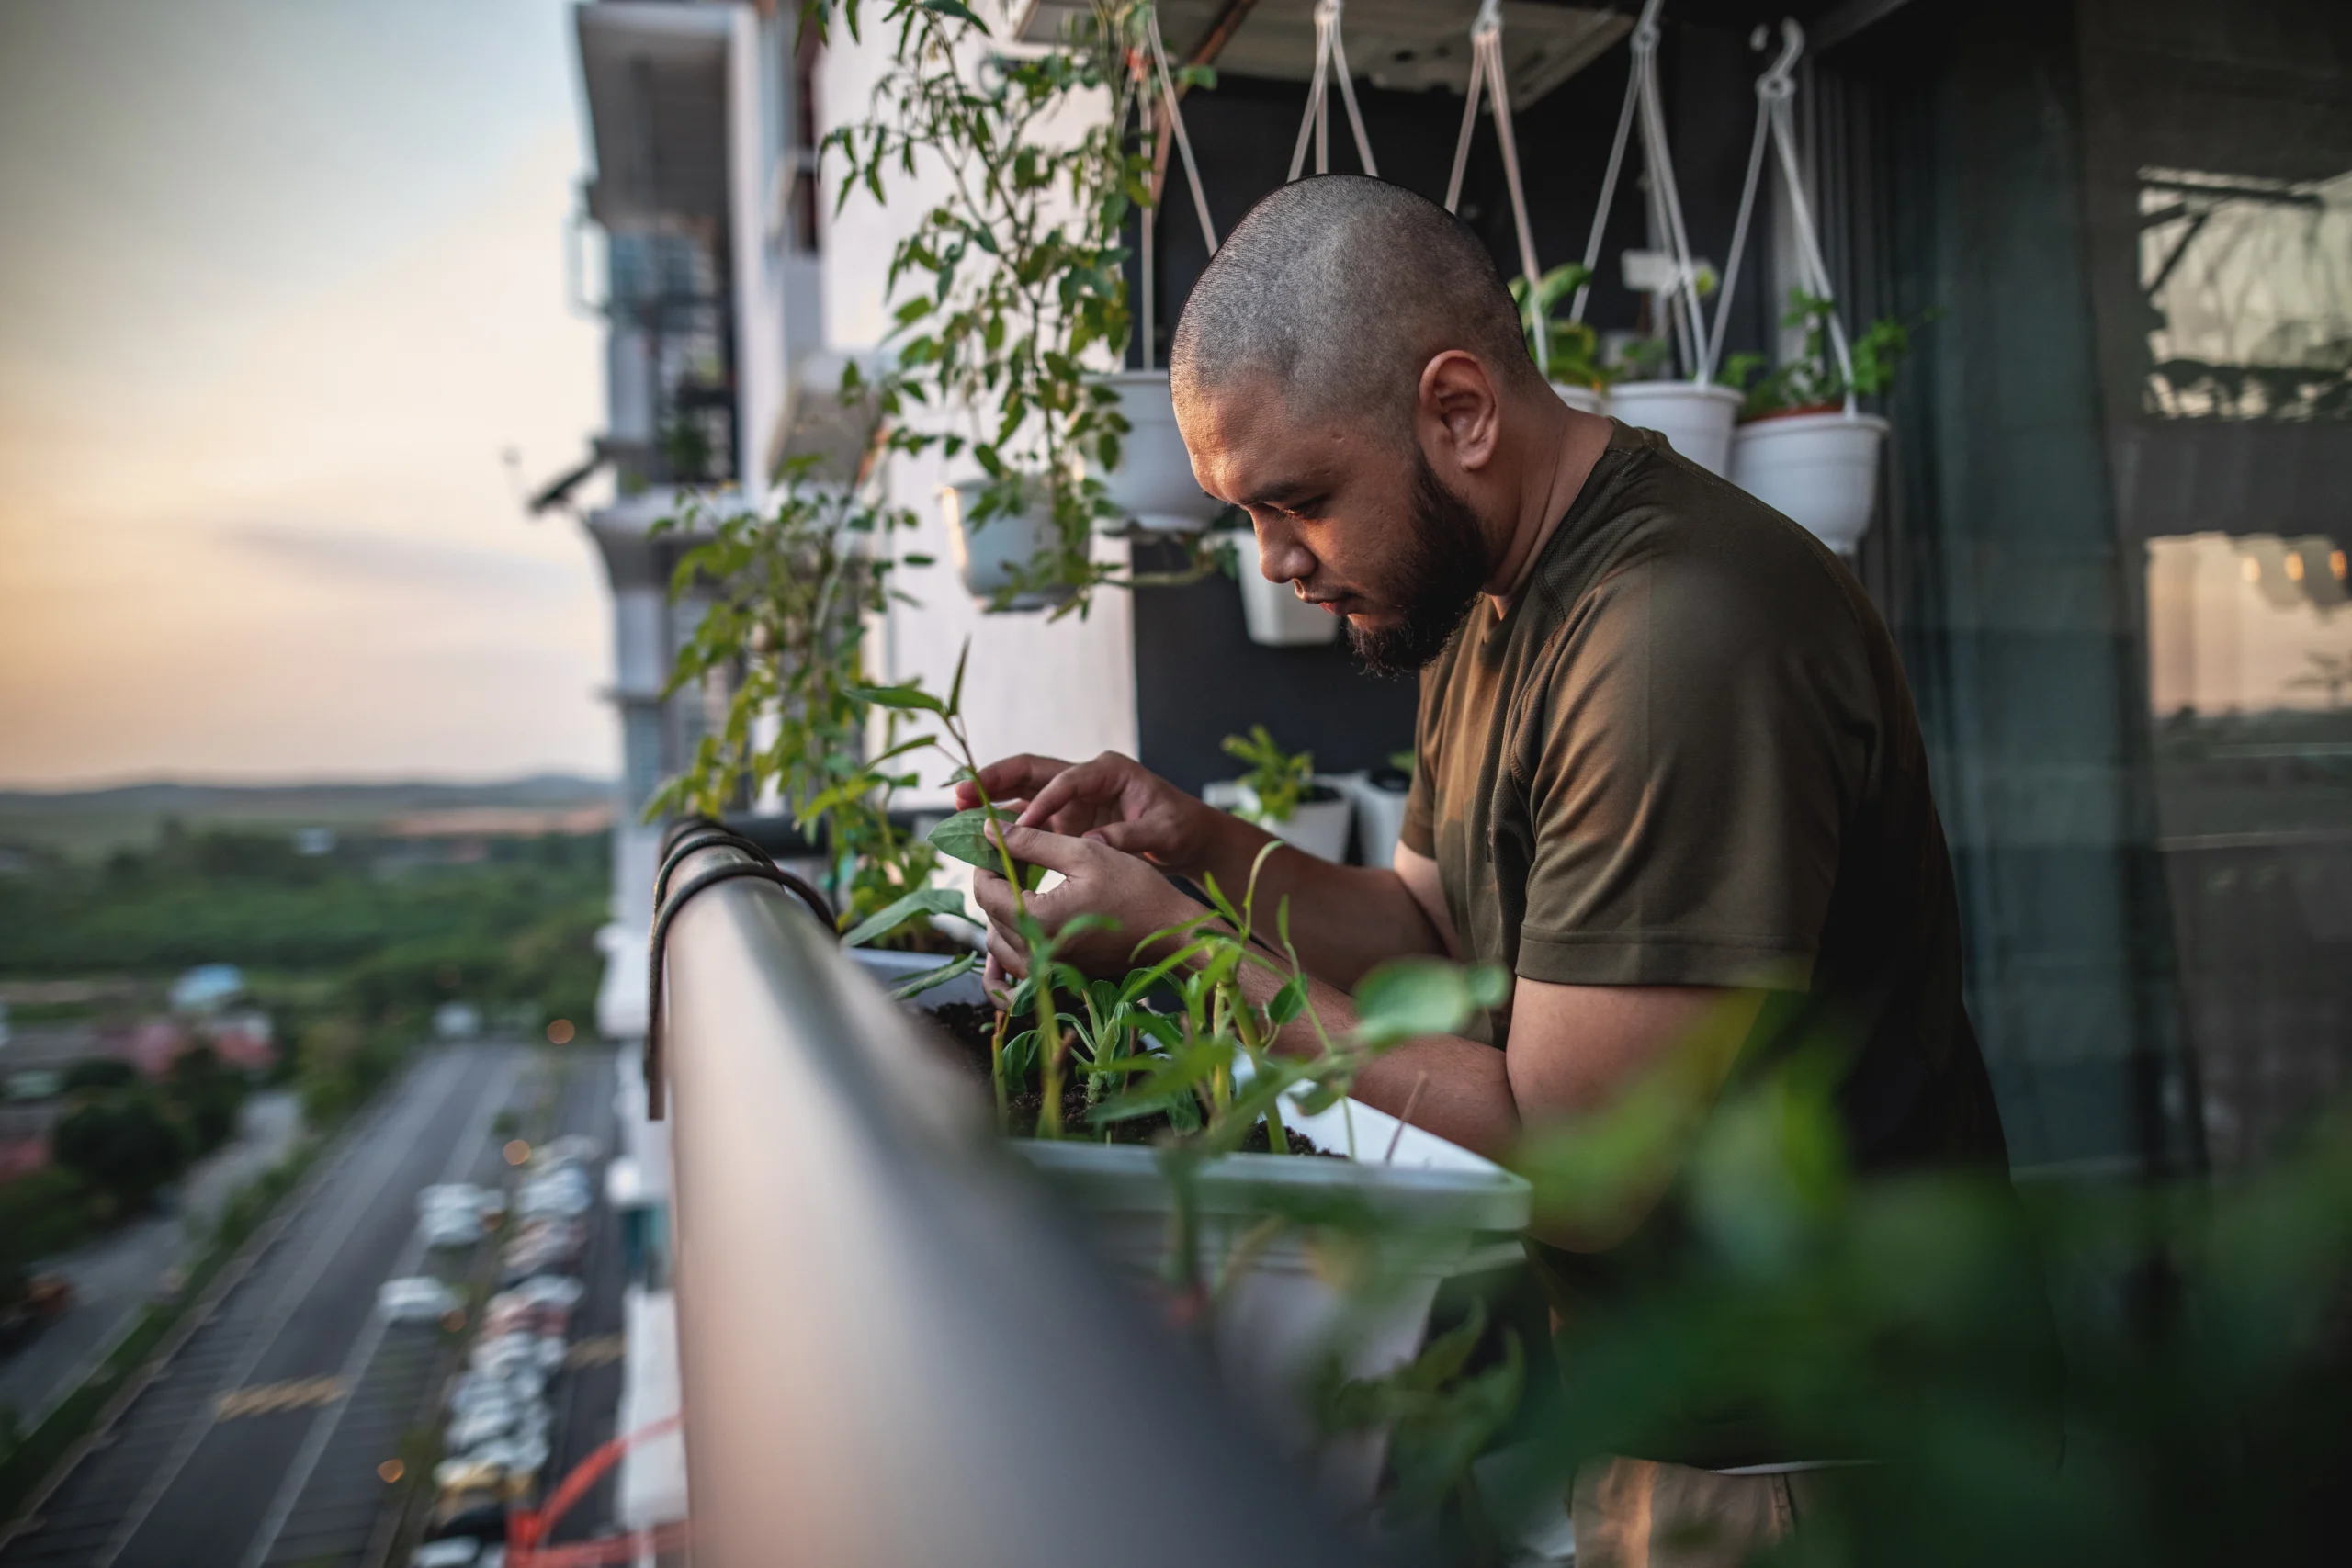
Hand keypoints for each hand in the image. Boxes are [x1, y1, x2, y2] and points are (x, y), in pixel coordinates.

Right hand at [952, 751, 1219, 875]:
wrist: (1188, 839)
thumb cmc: (1180, 827)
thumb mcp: (1162, 832)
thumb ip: (1129, 837)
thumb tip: (1092, 846)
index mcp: (1108, 770)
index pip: (1065, 780)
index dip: (1041, 802)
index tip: (1022, 826)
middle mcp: (1084, 778)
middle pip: (1031, 772)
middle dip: (995, 780)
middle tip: (960, 791)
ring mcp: (1071, 799)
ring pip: (1023, 794)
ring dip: (991, 800)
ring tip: (958, 808)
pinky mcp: (1065, 820)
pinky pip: (1029, 820)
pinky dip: (1007, 828)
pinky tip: (981, 839)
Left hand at [970, 822, 1201, 982]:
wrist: (1170, 933)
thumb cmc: (1135, 890)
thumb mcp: (1084, 854)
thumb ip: (1032, 842)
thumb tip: (989, 830)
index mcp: (1039, 920)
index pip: (985, 890)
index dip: (985, 863)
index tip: (998, 844)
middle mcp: (1036, 954)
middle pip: (990, 915)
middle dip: (996, 884)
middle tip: (1014, 859)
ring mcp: (1046, 973)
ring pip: (998, 943)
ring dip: (1003, 914)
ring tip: (1024, 887)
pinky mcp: (1058, 980)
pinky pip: (1015, 970)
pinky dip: (1010, 951)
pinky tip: (1022, 929)